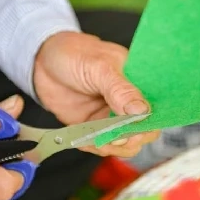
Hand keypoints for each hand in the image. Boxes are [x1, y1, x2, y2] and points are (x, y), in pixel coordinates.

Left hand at [32, 31, 153, 157]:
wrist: (41, 60)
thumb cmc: (73, 52)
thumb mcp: (97, 66)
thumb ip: (119, 89)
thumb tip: (143, 111)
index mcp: (137, 79)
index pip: (157, 105)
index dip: (152, 120)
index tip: (138, 127)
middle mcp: (129, 100)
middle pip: (145, 130)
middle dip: (131, 138)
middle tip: (114, 135)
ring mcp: (113, 115)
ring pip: (126, 143)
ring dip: (112, 146)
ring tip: (93, 136)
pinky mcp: (96, 127)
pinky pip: (104, 146)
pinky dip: (95, 147)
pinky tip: (82, 138)